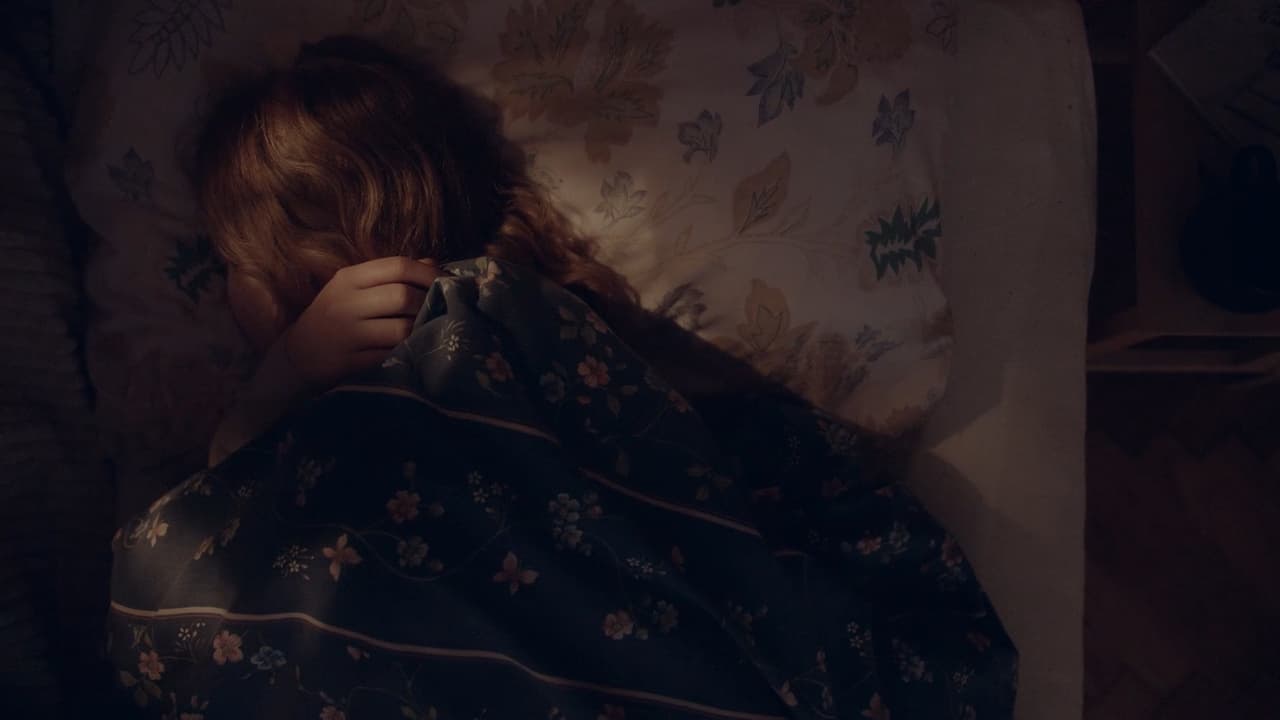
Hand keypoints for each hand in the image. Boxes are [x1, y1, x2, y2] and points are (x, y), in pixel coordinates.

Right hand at [282, 257, 440, 388]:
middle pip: (402, 296)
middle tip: (441, 309)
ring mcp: (346, 335)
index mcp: (349, 278)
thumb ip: (392, 275)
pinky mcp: (350, 363)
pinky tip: (415, 350)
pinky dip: (408, 352)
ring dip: (422, 330)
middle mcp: (345, 303)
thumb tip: (433, 263)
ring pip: (401, 330)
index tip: (447, 282)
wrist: (298, 355)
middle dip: (428, 303)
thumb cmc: (335, 317)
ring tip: (431, 329)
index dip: (428, 274)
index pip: (397, 266)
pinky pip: (392, 355)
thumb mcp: (356, 290)